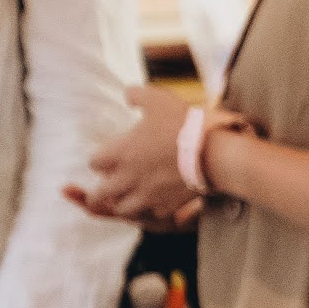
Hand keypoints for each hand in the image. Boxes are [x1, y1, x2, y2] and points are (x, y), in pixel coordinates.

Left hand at [74, 88, 234, 227]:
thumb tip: (127, 94)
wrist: (214, 153)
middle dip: (101, 189)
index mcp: (121, 152)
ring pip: (122, 209)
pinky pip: (151, 213)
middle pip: (101, 193)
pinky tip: (155, 201)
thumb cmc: (183, 124)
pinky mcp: (166, 206)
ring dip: (122, 203)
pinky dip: (150, 209)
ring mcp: (147, 195)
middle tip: (106, 186)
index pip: (94, 162)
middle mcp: (128, 177)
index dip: (99, 160)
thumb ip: (136, 94)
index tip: (106, 157)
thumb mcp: (158, 99)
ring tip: (127, 198)